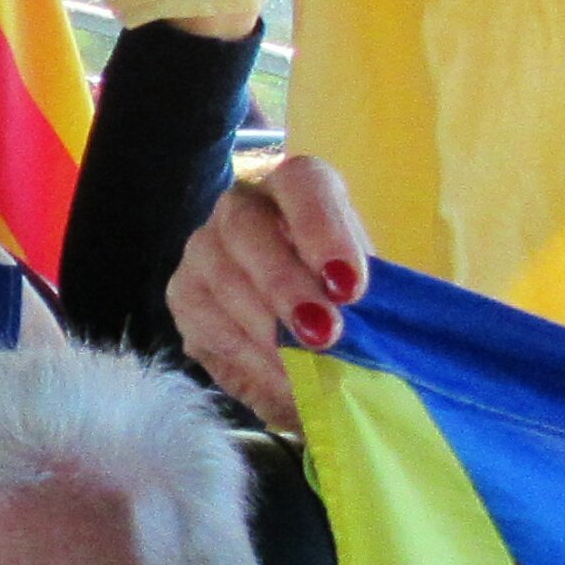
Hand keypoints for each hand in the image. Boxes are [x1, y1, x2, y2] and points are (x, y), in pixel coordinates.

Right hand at [161, 153, 370, 430]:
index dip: (322, 228)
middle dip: (285, 284)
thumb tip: (379, 338)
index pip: (302, 184)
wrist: (308, 343)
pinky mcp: (185, 295)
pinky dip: (245, 356)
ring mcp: (205, 248)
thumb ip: (376, 309)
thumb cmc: (348, 307)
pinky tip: (278, 380)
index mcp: (300, 190)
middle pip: (246, 227)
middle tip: (323, 335)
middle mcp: (243, 207)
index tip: (349, 286)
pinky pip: (204, 322)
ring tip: (305, 372)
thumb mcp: (373, 301)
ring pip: (221, 276)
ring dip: (265, 329)